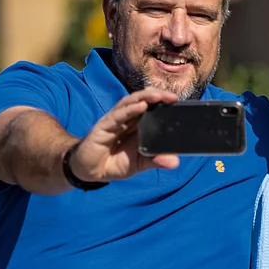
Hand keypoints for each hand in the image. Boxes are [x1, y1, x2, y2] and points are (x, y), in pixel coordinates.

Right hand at [67, 89, 181, 183]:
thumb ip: (155, 160)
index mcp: (137, 125)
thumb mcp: (139, 163)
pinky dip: (130, 109)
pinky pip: (118, 115)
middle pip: (143, 100)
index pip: (152, 108)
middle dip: (157, 96)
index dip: (163, 102)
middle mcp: (127, 119)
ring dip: (145, 98)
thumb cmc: (115, 163)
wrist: (91, 171)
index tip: (178, 101)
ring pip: (130, 103)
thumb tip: (175, 161)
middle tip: (172, 97)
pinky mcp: (104, 126)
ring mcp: (115, 120)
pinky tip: (141, 106)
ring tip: (159, 96)